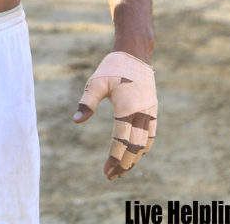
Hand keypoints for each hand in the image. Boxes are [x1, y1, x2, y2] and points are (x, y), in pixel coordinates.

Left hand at [73, 52, 156, 179]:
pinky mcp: (153, 109)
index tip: (106, 171)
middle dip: (124, 164)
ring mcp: (150, 112)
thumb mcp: (95, 82)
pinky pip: (151, 134)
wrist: (135, 53)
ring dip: (135, 159)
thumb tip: (76, 121)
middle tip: (112, 177)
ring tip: (123, 171)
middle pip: (135, 147)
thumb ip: (87, 103)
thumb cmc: (113, 67)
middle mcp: (142, 113)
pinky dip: (144, 147)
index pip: (122, 141)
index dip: (114, 159)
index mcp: (127, 109)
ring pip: (145, 143)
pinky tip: (136, 154)